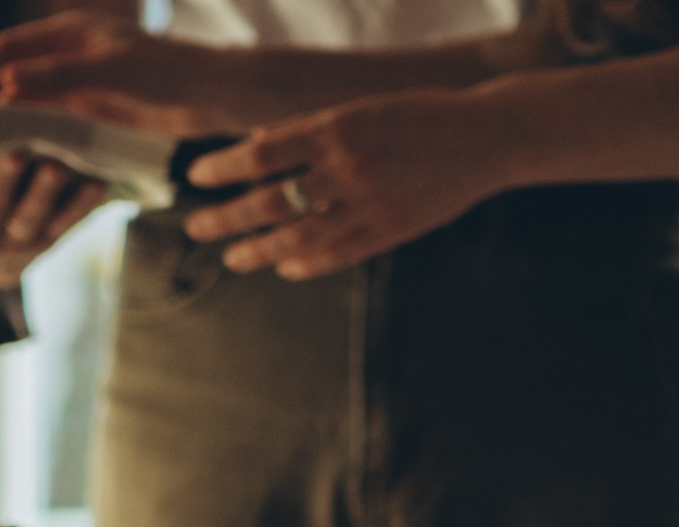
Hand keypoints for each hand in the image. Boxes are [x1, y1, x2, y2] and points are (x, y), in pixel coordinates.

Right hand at [0, 13, 240, 132]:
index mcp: (73, 34)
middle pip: (17, 71)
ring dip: (9, 116)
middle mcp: (75, 55)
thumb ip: (58, 78)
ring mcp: (87, 82)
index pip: (11, 47)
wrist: (215, 97)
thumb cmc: (167, 76)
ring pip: (35, 97)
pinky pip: (58, 118)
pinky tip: (23, 152)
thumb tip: (5, 81)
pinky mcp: (102, 109)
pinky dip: (37, 131)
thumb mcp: (108, 75)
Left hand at [181, 91, 496, 277]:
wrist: (483, 136)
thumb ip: (314, 132)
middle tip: (196, 228)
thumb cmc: (419, 115)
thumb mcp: (362, 108)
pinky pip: (336, 254)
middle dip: (227, 218)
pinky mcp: (389, 230)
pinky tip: (284, 266)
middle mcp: (347, 168)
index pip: (263, 151)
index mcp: (337, 127)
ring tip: (232, 258)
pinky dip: (305, 262)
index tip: (197, 177)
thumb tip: (262, 147)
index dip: (225, 167)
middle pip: (271, 200)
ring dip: (258, 250)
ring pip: (298, 236)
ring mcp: (368, 205)